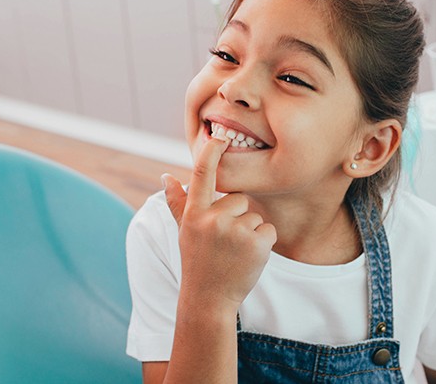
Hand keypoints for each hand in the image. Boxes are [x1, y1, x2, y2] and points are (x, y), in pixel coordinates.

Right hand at [163, 137, 276, 311]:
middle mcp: (213, 219)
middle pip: (239, 198)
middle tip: (225, 242)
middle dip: (237, 216)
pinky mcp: (256, 243)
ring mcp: (235, 231)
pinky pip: (268, 229)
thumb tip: (166, 176)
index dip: (211, 152)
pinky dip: (263, 243)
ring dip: (250, 232)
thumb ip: (177, 203)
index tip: (219, 136)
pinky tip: (248, 258)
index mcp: (194, 214)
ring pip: (254, 215)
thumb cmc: (197, 261)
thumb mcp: (184, 231)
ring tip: (234, 252)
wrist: (209, 299)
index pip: (201, 174)